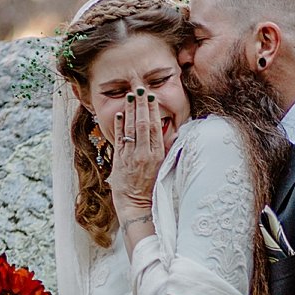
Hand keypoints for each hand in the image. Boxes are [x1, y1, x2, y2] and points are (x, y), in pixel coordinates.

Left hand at [110, 87, 164, 229]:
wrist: (137, 205)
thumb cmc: (152, 188)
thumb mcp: (164, 168)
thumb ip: (168, 150)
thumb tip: (175, 134)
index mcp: (157, 155)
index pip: (155, 127)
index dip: (152, 110)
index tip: (151, 96)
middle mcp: (144, 154)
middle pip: (143, 124)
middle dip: (140, 105)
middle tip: (139, 89)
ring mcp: (130, 157)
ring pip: (130, 129)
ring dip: (130, 110)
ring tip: (130, 96)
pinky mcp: (119, 161)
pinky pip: (119, 139)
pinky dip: (119, 126)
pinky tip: (121, 114)